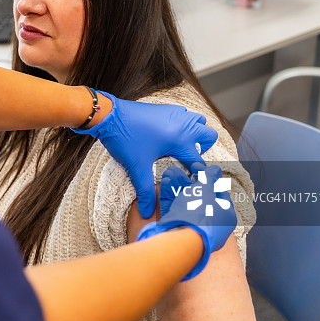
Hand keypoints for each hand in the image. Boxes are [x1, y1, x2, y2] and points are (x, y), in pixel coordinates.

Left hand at [72, 91, 216, 217]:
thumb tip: (147, 212)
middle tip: (188, 160)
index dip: (198, 175)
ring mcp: (176, 113)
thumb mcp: (137, 167)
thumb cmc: (124, 140)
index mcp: (179, 140)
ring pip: (199, 121)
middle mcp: (183, 125)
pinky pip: (186, 114)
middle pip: (210, 136)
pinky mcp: (166, 108)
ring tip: (181, 146)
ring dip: (196, 134)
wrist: (110, 116)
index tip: (193, 183)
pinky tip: (169, 135)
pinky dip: (185, 124)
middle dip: (204, 150)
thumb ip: (145, 191)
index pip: (199, 161)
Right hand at [136, 164, 236, 279]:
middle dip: (190, 180)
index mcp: (226, 216)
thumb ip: (209, 177)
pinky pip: (175, 209)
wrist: (182, 240)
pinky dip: (170, 195)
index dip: (209, 178)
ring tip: (171, 172)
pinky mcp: (178, 229)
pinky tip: (166, 182)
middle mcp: (212, 223)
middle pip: (200, 196)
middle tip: (184, 169)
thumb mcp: (206, 189)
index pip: (219, 193)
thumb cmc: (200, 214)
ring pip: (185, 201)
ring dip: (178, 185)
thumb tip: (215, 169)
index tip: (199, 168)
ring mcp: (194, 227)